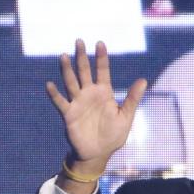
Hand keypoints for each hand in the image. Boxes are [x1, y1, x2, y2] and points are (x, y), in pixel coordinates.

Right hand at [46, 39, 146, 180]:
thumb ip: (133, 98)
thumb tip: (143, 80)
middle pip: (84, 71)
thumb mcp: (126, 116)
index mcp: (104, 93)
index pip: (102, 71)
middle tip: (79, 41)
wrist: (99, 153)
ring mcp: (78, 102)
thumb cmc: (114, 135)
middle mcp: (90, 94)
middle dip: (81, 57)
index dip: (101, 58)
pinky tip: (50, 84)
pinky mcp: (69, 114)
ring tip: (63, 55)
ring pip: (71, 82)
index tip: (99, 43)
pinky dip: (55, 94)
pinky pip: (60, 102)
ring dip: (66, 70)